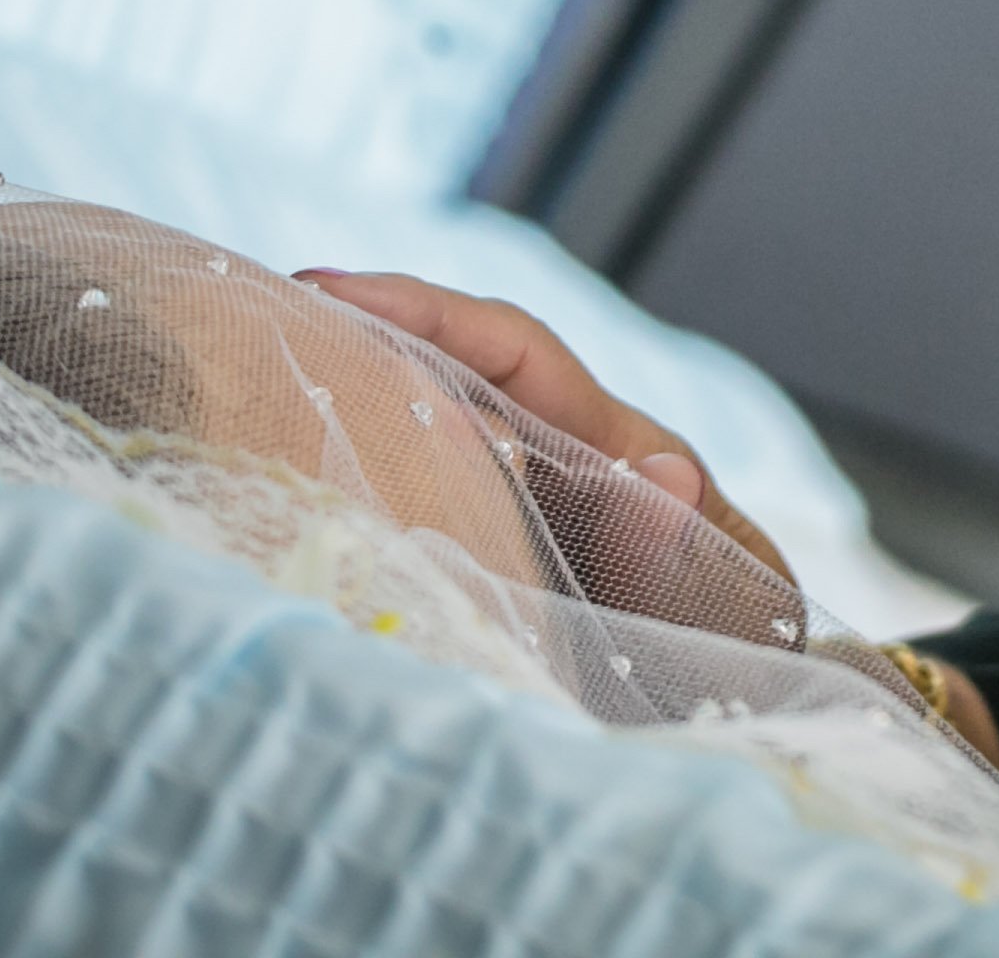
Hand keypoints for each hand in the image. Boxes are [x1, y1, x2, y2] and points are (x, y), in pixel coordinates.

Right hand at [297, 267, 998, 769]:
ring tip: (236, 382)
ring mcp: (530, 502)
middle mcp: (570, 458)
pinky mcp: (501, 553)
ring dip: (350, 404)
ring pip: (431, 430)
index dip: (428, 311)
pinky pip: (426, 498)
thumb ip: (685, 553)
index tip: (331, 290)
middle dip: (361, 335)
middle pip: (457, 368)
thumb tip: (661, 469)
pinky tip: (284, 491)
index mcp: (623, 451)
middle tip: (246, 319)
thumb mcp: (728, 609)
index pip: (517, 352)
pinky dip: (363, 479)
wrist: (762, 708)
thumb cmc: (745, 655)